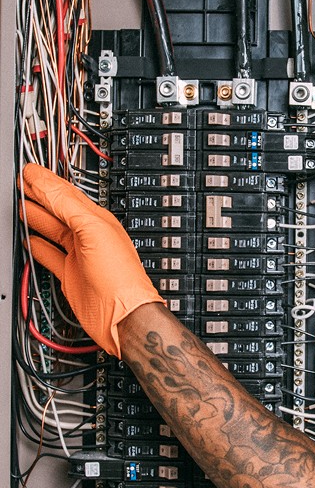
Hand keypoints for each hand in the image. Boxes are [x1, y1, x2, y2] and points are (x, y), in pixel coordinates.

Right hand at [21, 164, 163, 356]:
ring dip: (35, 217)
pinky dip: (38, 246)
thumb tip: (45, 183)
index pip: (65, 194)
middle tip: (19, 184)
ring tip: (19, 205)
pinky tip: (29, 239)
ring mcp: (79, 255)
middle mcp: (89, 236)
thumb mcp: (93, 231)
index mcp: (97, 221)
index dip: (45, 182)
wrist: (122, 316)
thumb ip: (68, 206)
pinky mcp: (71, 275)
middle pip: (57, 209)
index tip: (27, 171)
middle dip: (37, 195)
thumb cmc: (120, 278)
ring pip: (52, 230)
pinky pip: (50, 255)